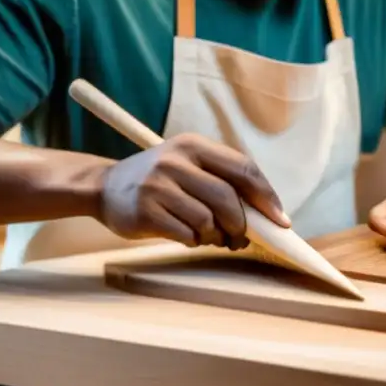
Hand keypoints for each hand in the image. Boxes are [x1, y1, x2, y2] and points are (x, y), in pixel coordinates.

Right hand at [99, 133, 290, 249]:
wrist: (105, 187)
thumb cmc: (160, 180)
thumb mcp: (188, 165)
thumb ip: (221, 181)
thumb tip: (265, 215)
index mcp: (193, 145)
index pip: (242, 168)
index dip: (266, 196)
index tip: (280, 220)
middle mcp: (175, 161)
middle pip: (227, 198)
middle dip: (242, 225)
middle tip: (241, 239)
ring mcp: (157, 185)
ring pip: (207, 220)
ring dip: (216, 236)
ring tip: (211, 237)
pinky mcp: (144, 211)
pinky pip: (186, 234)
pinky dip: (194, 241)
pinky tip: (188, 236)